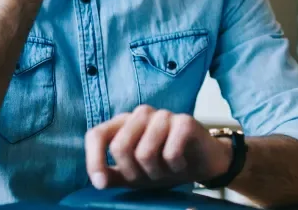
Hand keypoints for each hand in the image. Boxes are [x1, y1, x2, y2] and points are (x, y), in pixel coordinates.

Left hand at [85, 106, 232, 189]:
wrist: (203, 162)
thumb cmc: (165, 166)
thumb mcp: (135, 175)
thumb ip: (113, 175)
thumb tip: (98, 180)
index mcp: (124, 123)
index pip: (97, 134)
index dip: (94, 159)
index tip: (100, 183)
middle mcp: (141, 114)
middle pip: (120, 147)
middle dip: (133, 172)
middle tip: (148, 177)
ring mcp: (163, 115)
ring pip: (145, 152)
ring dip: (156, 172)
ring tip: (166, 171)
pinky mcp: (185, 121)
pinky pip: (170, 153)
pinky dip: (175, 167)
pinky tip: (181, 165)